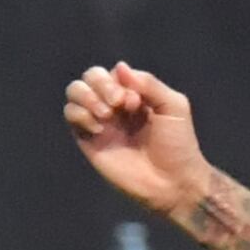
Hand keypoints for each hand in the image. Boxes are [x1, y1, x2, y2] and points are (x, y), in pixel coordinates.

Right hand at [63, 63, 211, 219]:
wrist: (172, 182)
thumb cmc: (178, 145)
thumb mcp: (174, 107)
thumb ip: (149, 84)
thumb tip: (120, 67)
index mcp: (135, 94)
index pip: (114, 73)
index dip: (120, 82)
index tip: (136, 102)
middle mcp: (115, 106)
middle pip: (90, 77)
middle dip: (100, 84)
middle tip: (117, 103)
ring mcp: (100, 122)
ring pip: (75, 92)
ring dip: (87, 96)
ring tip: (106, 115)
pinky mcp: (89, 141)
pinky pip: (71, 116)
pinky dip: (80, 114)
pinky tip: (98, 128)